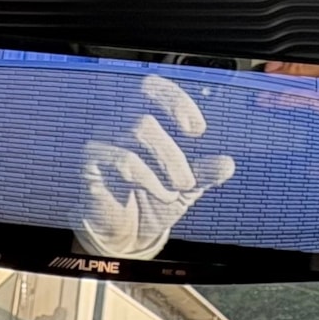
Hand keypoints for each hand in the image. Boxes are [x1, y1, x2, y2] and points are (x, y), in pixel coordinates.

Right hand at [75, 74, 235, 258]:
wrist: (125, 231)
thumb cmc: (152, 199)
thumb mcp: (185, 187)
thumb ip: (205, 173)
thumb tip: (227, 164)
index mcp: (138, 117)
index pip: (149, 87)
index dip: (175, 100)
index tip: (198, 130)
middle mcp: (116, 125)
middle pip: (145, 118)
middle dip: (174, 153)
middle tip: (189, 181)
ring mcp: (101, 142)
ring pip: (137, 131)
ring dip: (166, 162)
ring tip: (179, 189)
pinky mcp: (90, 164)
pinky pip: (122, 158)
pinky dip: (149, 178)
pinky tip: (161, 194)